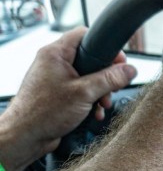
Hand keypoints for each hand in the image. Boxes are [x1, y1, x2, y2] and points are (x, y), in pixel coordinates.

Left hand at [0, 27, 137, 170]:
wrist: (26, 135)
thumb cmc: (43, 112)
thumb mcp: (84, 93)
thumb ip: (110, 79)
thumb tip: (129, 70)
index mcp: (55, 54)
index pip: (84, 35)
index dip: (105, 46)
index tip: (119, 61)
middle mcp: (54, 62)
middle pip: (90, 59)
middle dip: (105, 76)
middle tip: (113, 87)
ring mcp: (55, 78)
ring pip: (87, 77)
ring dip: (100, 92)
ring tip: (102, 104)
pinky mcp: (58, 93)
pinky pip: (81, 90)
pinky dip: (90, 100)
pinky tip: (93, 112)